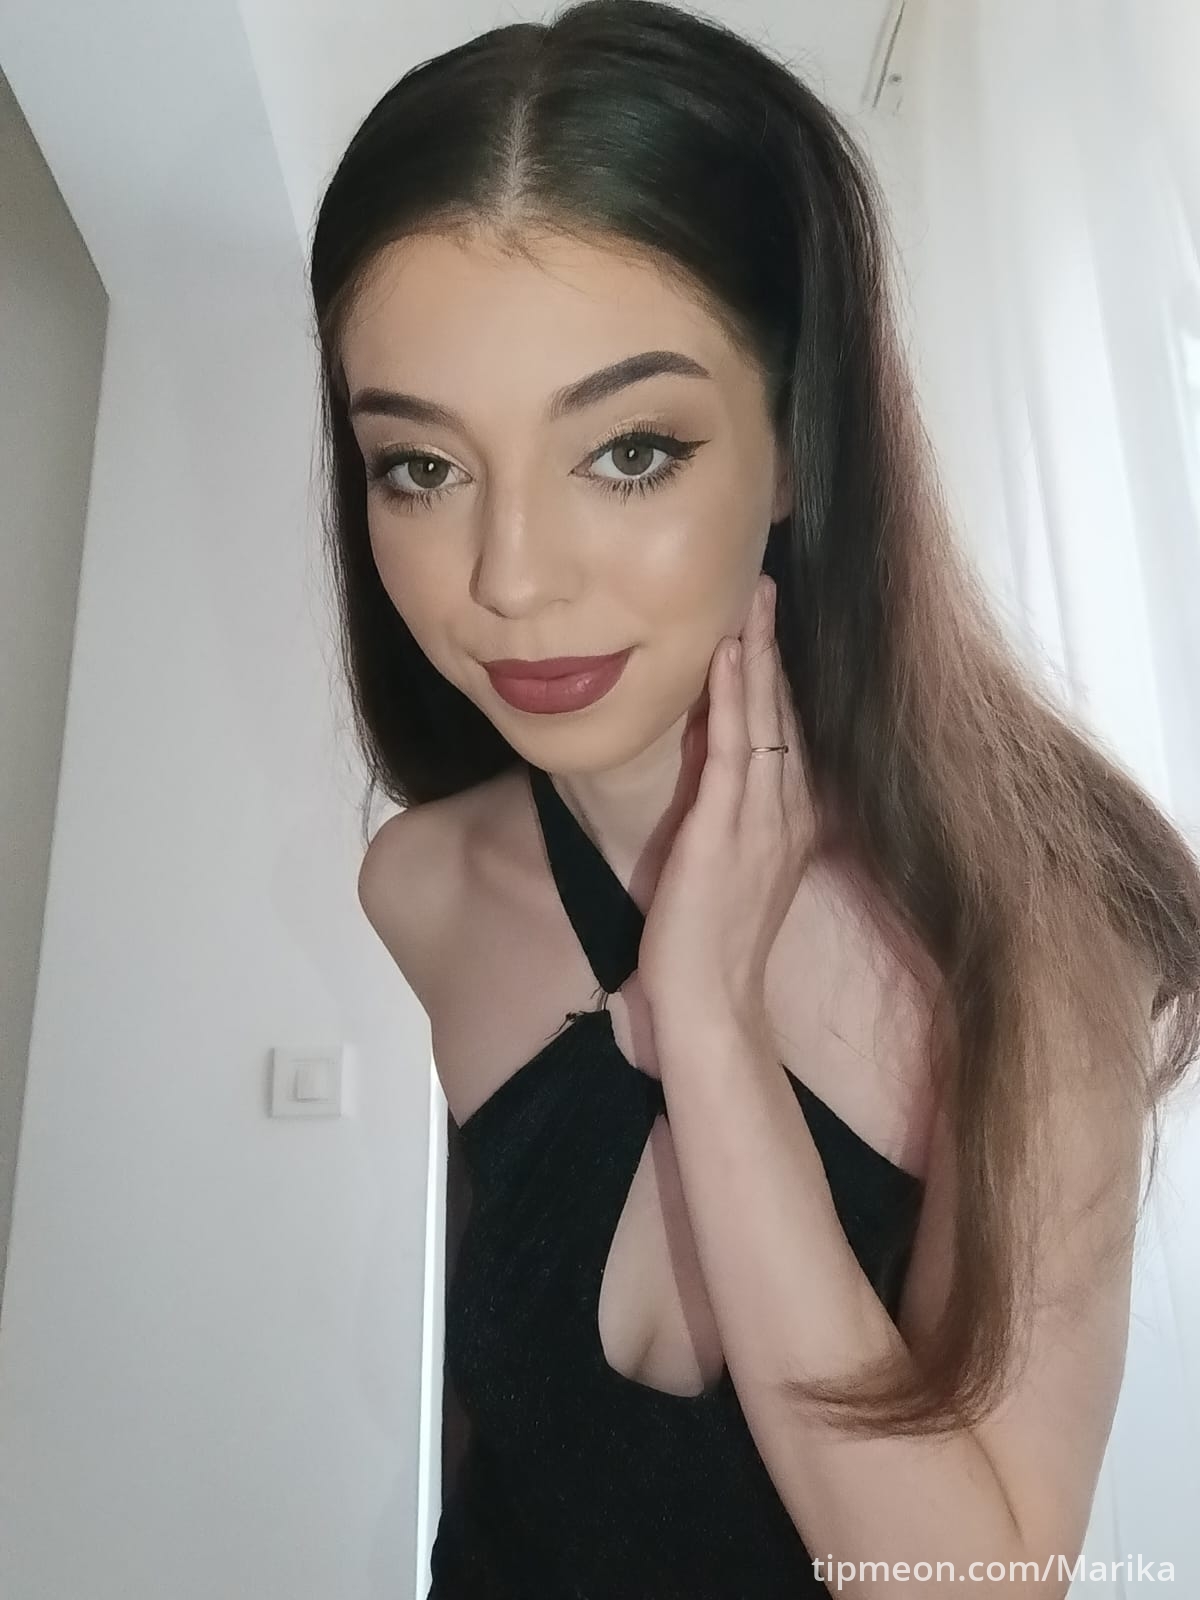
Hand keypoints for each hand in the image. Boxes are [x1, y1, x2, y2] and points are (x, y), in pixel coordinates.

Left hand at [637, 573, 818, 1032]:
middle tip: (764, 588)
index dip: (780, 677)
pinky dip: (732, 696)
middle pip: (785, 713)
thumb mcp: (731, 867)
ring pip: (765, 718)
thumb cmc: (712, 945)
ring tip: (751, 599)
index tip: (768, 627)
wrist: (712, 1002)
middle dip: (774, 648)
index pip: (788, 733)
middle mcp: (786, 812)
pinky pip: (733, 746)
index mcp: (790, 822)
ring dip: (757, 655)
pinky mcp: (725, 828)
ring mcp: (760, 818)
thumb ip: (730, 815)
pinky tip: (727, 653)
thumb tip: (712, 768)